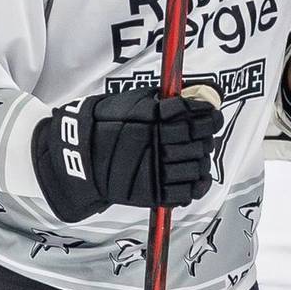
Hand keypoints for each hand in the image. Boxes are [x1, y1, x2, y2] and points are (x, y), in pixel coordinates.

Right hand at [32, 84, 222, 221]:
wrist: (79, 155)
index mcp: (154, 118)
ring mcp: (155, 170)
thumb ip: (166, 100)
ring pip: (197, 166)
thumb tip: (196, 96)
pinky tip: (197, 176)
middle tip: (205, 135)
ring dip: (203, 159)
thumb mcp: (136, 101)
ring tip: (199, 154)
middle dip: (206, 137)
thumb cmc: (107, 123)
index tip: (211, 114)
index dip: (209, 115)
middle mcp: (156, 143)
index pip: (195, 115)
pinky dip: (197, 184)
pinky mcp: (152, 193)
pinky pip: (186, 192)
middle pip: (200, 141)